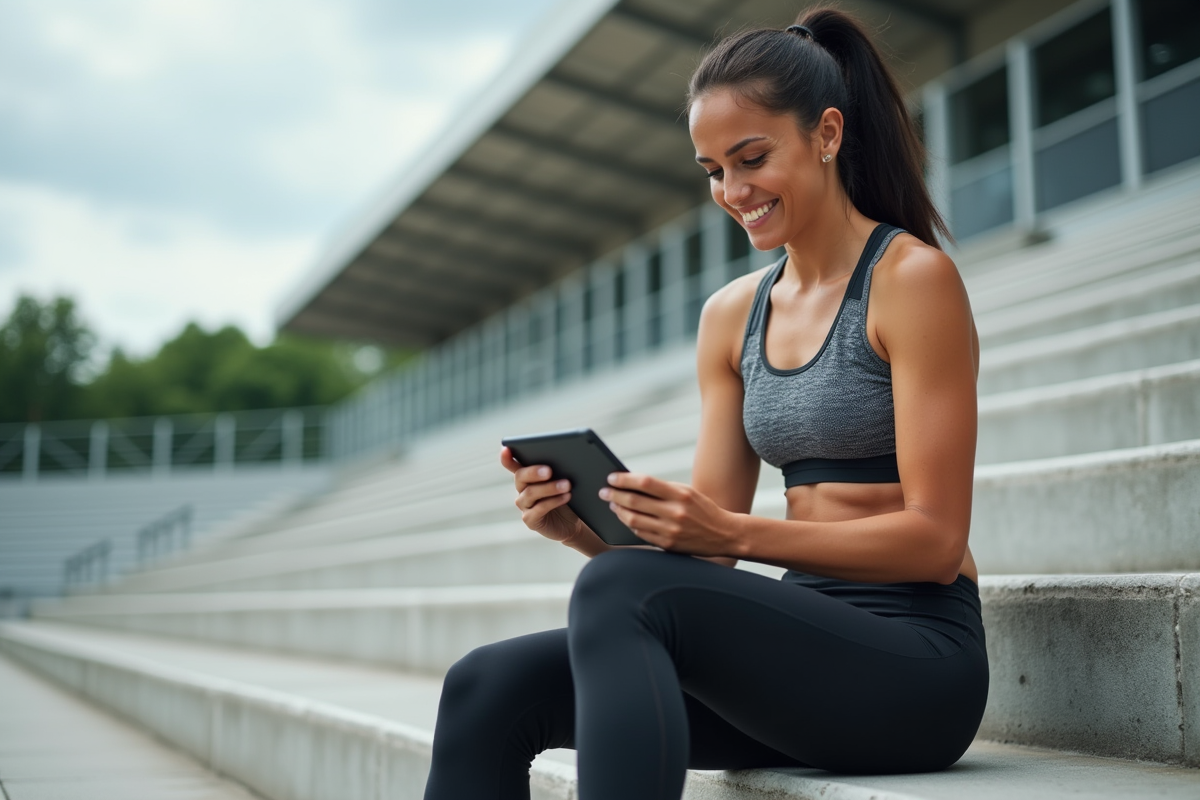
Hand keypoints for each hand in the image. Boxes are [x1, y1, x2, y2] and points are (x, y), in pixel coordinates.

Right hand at [500, 446, 588, 544]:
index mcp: (527, 476)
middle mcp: (522, 489)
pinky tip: (566, 496)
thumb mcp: (564, 479)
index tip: (506, 449)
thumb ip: (558, 468)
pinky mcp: (530, 520)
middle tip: (549, 470)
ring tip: (566, 485)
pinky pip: (538, 509)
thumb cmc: (567, 496)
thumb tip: (563, 456)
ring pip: (530, 493)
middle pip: (521, 476)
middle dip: (533, 472)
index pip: (513, 464)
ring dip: (549, 488)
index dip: (507, 458)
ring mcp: (525, 505)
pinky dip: (553, 501)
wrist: (573, 522)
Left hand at [600, 473, 738, 556]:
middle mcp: (675, 512)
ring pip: (634, 520)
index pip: (645, 483)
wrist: (724, 534)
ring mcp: (671, 530)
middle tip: (604, 492)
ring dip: (619, 511)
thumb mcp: (687, 492)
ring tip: (613, 505)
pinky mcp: (668, 544)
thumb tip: (633, 484)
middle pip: (635, 502)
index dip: (624, 479)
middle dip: (615, 496)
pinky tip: (626, 518)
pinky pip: (641, 534)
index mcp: (680, 494)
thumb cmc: (703, 509)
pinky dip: (630, 525)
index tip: (612, 477)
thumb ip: (663, 489)